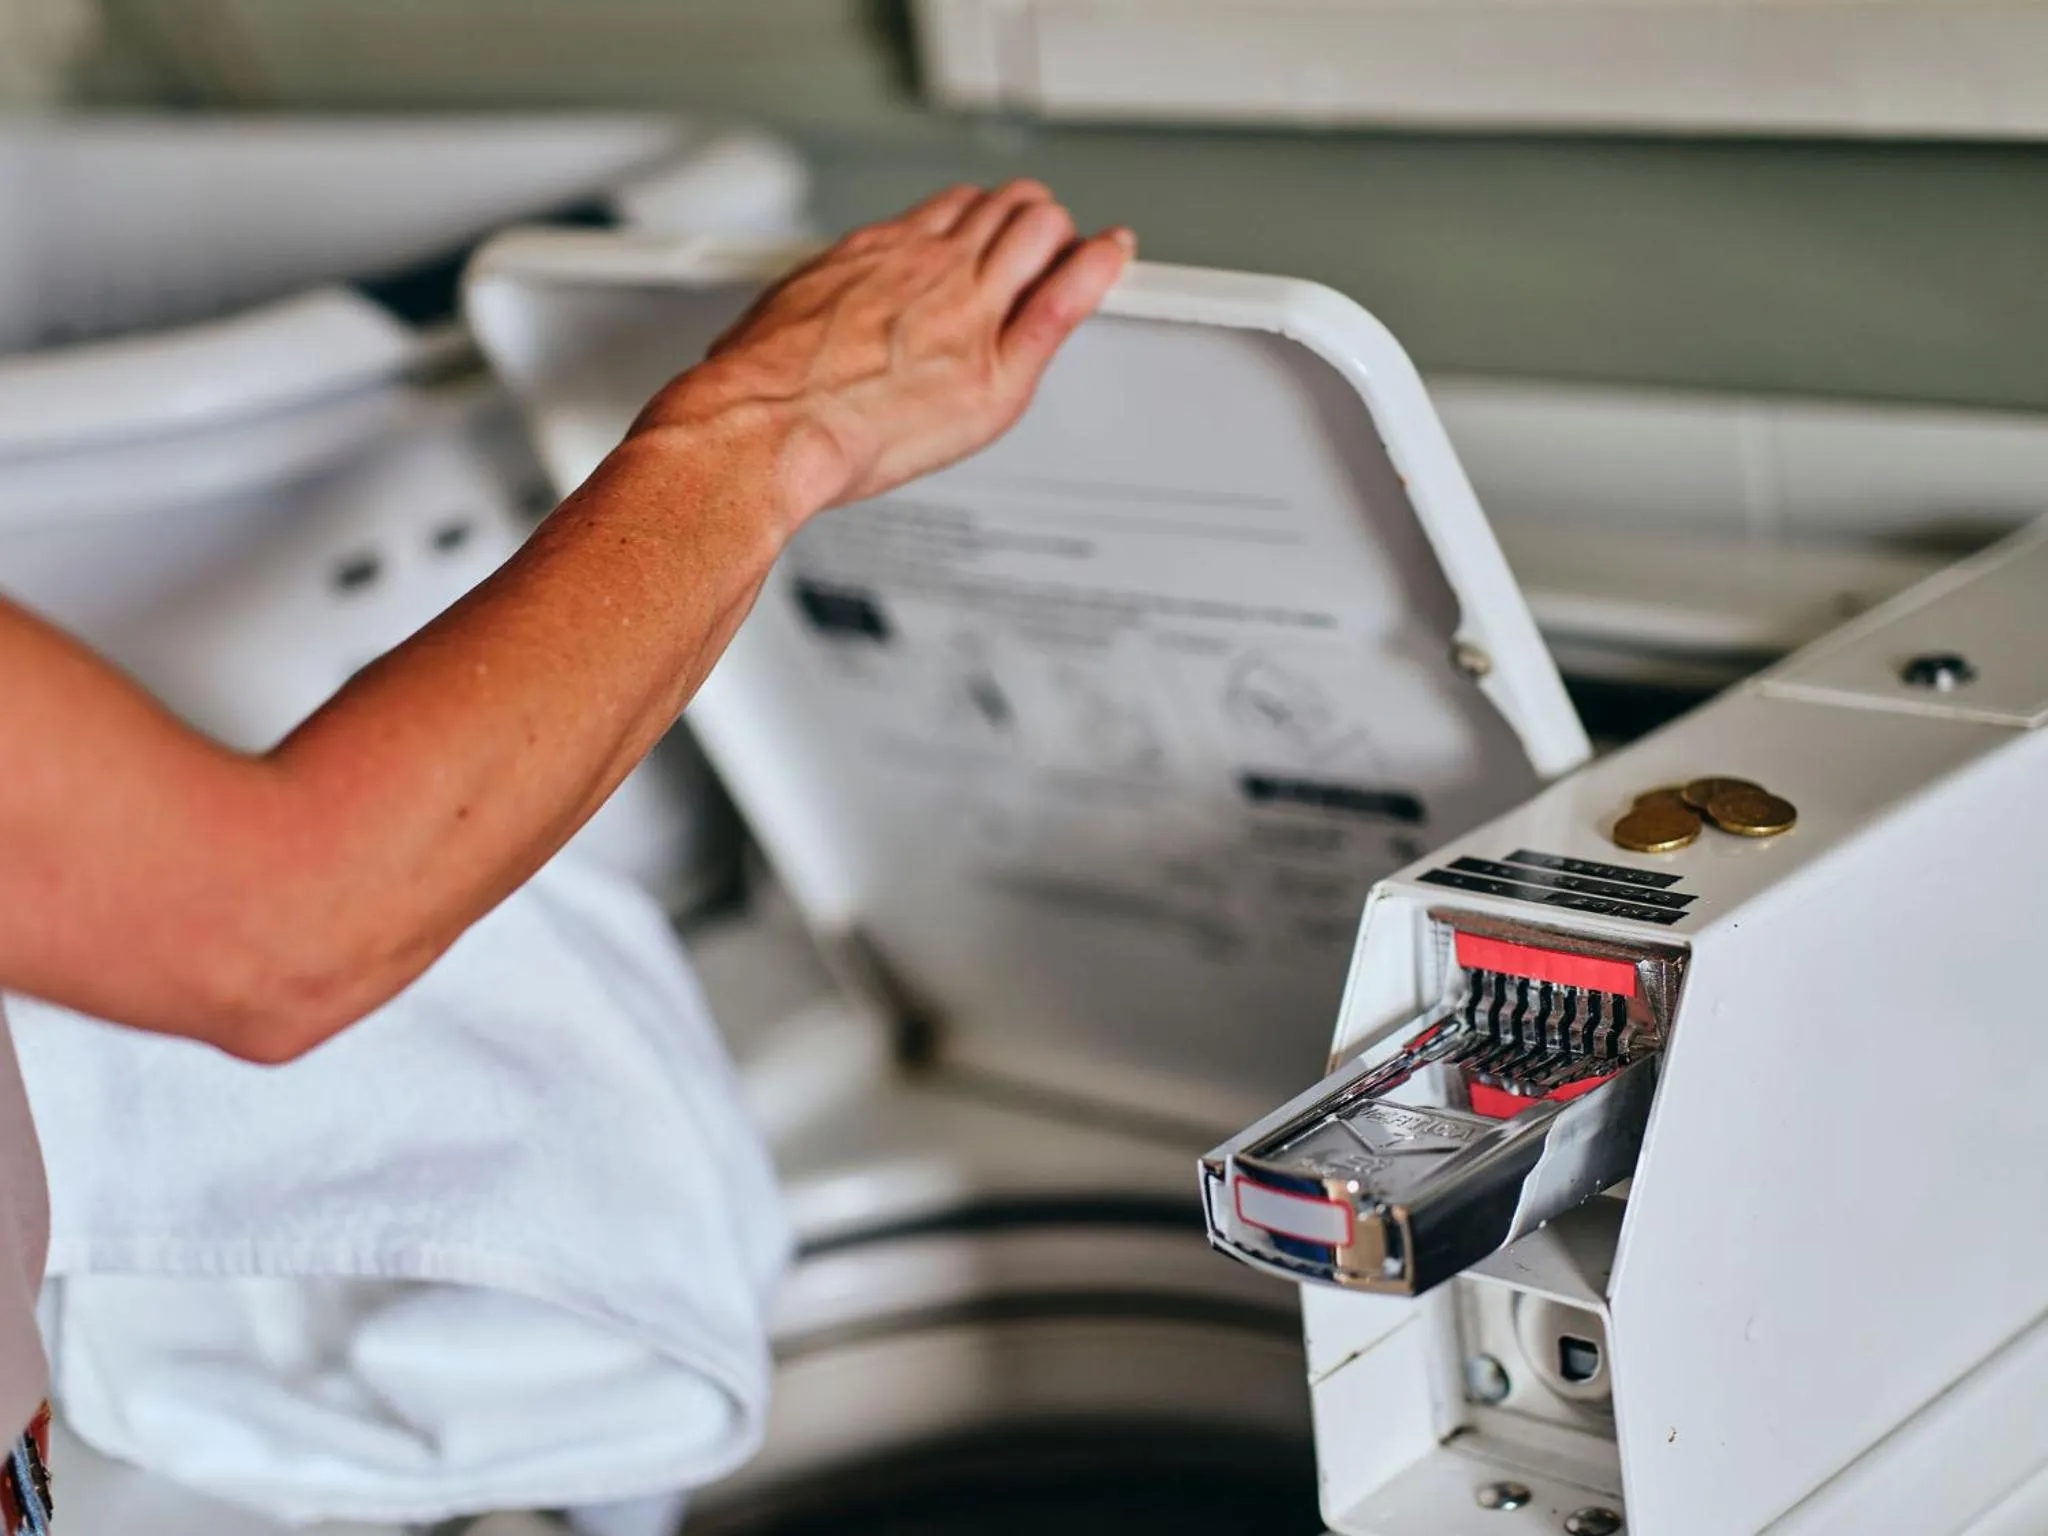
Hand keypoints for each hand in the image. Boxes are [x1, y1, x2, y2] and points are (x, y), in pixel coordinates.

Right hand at [634, 181, 1134, 530]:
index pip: (954, 210)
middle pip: (1006, 210)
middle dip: (1029, 223)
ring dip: (1060, 241)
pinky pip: (1063, 300)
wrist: (764, 427)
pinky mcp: (992, 368)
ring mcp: (965, 311)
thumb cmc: (758, 389)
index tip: (991, 235)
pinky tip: (1113, 258)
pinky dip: (1098, 270)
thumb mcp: (783, 313)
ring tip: (1070, 262)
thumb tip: (807, 326)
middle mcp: (928, 268)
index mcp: (877, 254)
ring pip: (1040, 234)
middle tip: (1040, 253)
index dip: (982, 219)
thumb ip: (820, 308)